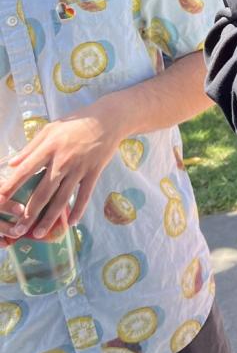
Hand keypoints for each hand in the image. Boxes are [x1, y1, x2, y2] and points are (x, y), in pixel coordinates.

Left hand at [0, 101, 125, 240]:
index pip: (25, 171)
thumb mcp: (50, 128)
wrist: (109, 119)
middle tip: (17, 230)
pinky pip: (84, 195)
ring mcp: (79, 168)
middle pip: (43, 192)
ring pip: (62, 199)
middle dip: (28, 214)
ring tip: (38, 234)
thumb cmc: (76, 122)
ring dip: (49, 219)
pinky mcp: (94, 172)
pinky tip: (70, 223)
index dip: (11, 187)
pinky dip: (78, 210)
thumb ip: (31, 147)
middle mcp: (63, 160)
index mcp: (49, 148)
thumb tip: (12, 163)